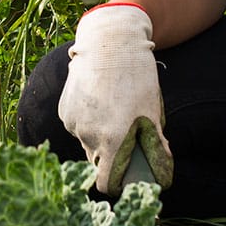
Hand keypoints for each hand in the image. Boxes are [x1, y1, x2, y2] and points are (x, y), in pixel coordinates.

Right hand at [59, 3, 173, 193]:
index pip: (106, 183)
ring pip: (87, 142)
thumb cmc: (136, 77)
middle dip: (110, 155)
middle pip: (97, 161)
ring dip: (99, 135)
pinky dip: (87, 121)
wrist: (109, 42)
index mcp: (112, 141)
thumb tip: (162, 174)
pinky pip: (76, 126)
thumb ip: (155, 147)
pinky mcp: (63, 109)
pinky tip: (99, 100)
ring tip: (113, 110)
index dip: (116, 183)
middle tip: (125, 135)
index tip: (126, 175)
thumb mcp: (152, 112)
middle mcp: (87, 136)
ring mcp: (72, 122)